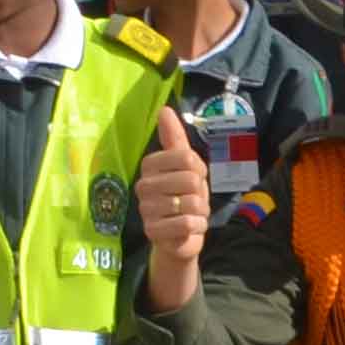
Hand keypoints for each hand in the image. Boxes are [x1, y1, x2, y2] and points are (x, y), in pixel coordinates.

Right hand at [135, 108, 214, 309]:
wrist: (180, 236)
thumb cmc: (183, 196)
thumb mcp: (185, 166)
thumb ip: (174, 138)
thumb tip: (164, 108)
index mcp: (150, 165)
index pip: (187, 157)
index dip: (199, 170)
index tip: (193, 178)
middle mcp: (144, 185)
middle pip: (191, 180)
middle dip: (201, 194)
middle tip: (192, 200)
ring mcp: (146, 209)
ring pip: (191, 203)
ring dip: (200, 212)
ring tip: (190, 215)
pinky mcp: (152, 231)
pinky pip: (186, 223)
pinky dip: (196, 226)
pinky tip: (188, 228)